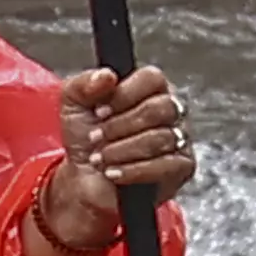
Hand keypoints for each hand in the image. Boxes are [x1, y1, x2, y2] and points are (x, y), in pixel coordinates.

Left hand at [33, 67, 188, 255]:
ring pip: (160, 138)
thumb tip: (107, 76)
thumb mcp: (73, 104)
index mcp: (150, 89)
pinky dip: (134, 170)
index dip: (124, 95)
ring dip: (122, 150)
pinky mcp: (182, 168)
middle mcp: (170, 111)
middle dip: (120, 126)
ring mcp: (180, 139)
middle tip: (96, 137)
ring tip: (100, 158)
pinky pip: (166, 165)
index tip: (99, 110)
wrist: (85, 180)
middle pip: (159, 108)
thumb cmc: (87, 140)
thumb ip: (83, 84)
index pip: (152, 78)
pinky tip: (114, 173)